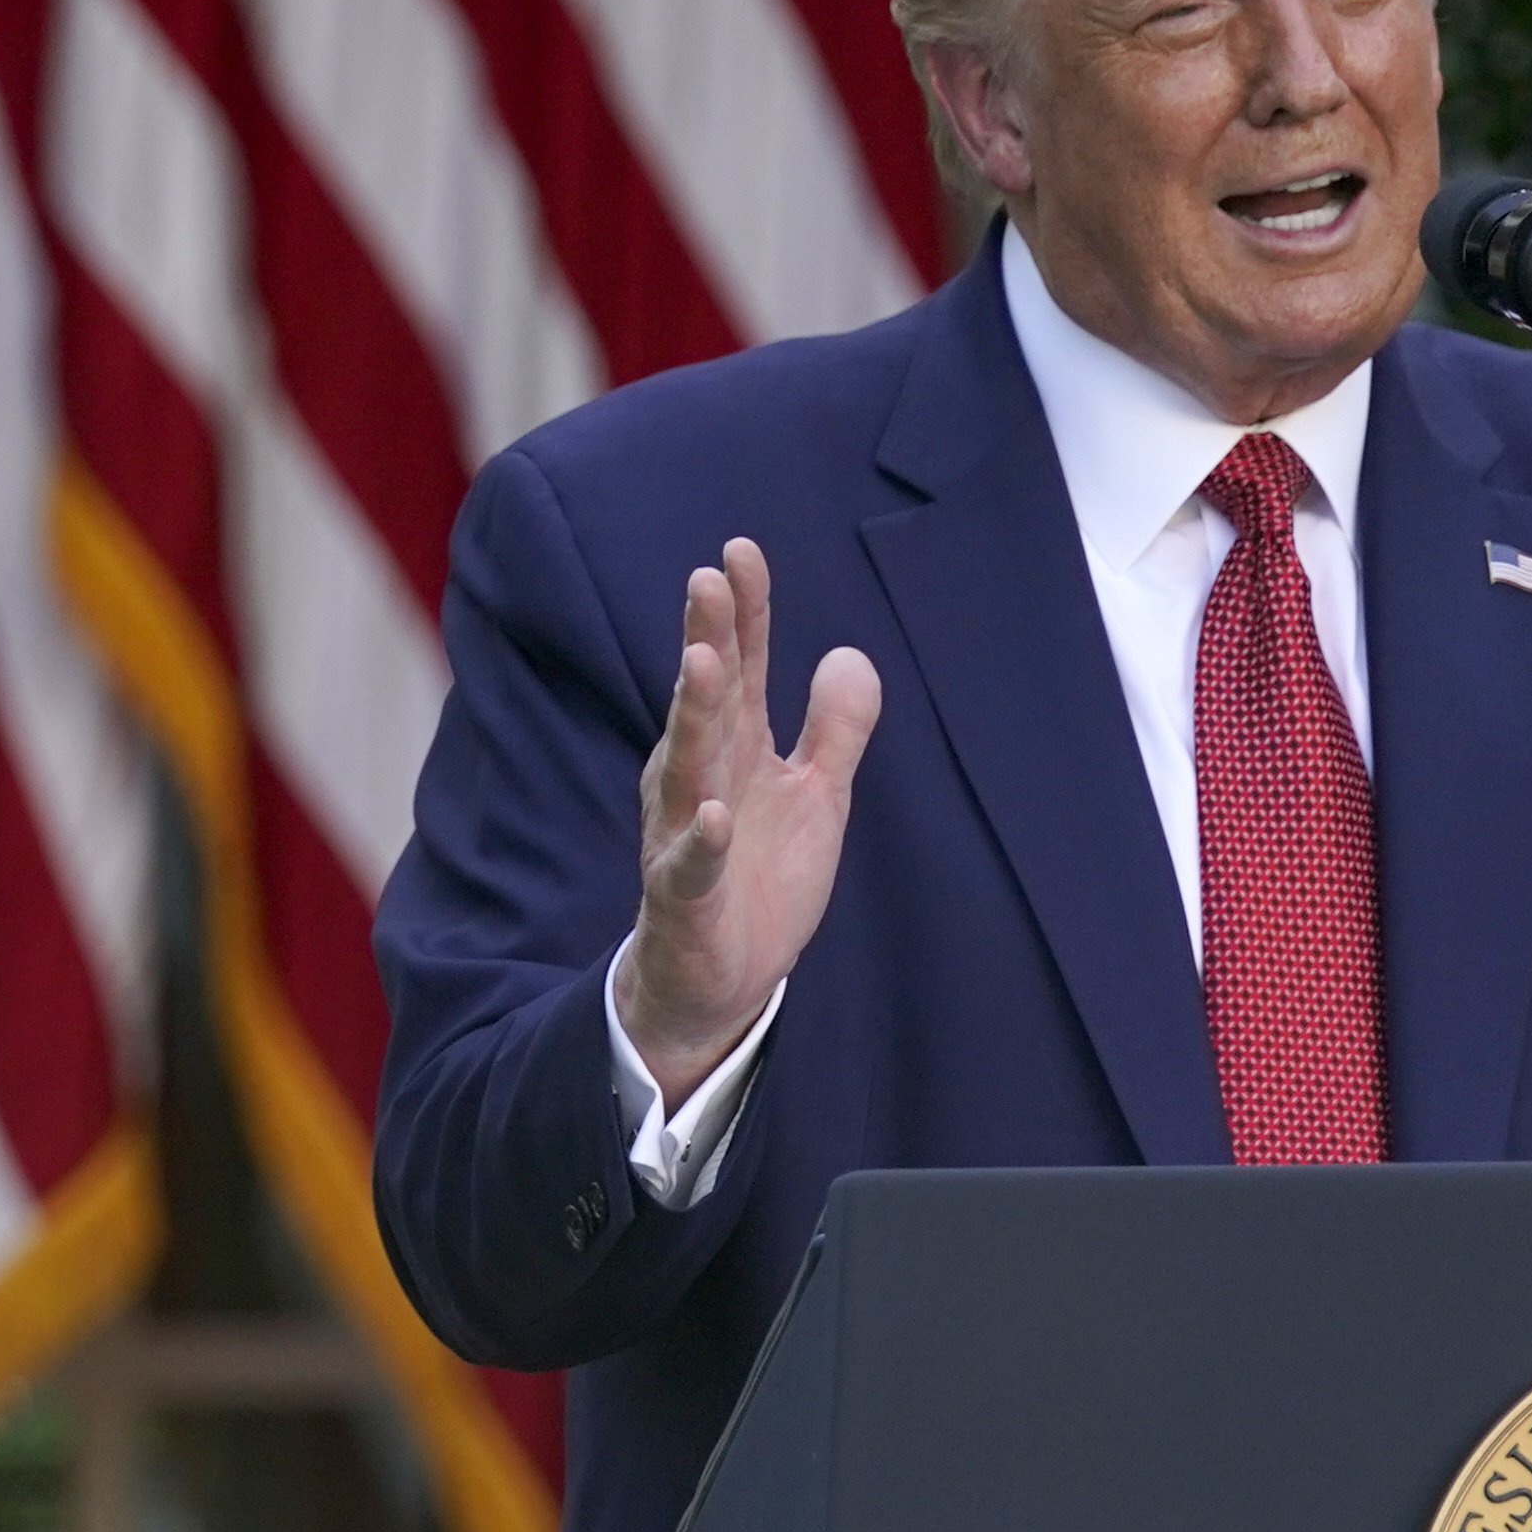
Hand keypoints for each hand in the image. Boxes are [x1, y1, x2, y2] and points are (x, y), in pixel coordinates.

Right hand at [617, 538, 880, 1106]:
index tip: (740, 551)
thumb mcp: (816, 796)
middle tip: (708, 580)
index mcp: (733, 750)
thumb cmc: (759, 877)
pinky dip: (697, 842)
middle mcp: (699, 780)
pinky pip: (687, 867)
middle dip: (707, 641)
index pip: (738, 668)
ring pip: (686, 769)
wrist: (719, 980)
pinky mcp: (682, 899)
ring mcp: (682, 836)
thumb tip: (849, 653)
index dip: (742, 613)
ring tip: (705, 666)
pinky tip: (711, 815)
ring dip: (693, 718)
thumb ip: (834, 728)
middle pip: (705, 701)